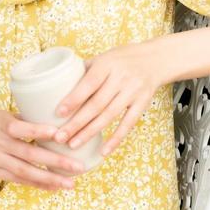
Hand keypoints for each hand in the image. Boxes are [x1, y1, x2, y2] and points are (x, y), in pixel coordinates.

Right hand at [0, 104, 84, 190]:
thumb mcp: (0, 113)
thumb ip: (23, 121)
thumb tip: (52, 126)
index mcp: (2, 124)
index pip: (25, 129)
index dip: (42, 132)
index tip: (61, 134)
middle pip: (30, 155)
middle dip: (57, 163)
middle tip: (79, 167)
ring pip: (25, 172)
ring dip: (50, 180)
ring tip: (70, 184)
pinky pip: (16, 179)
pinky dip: (35, 184)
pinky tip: (51, 187)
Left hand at [51, 42, 160, 158]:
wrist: (154, 59)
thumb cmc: (120, 59)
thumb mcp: (102, 58)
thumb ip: (83, 72)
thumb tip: (55, 89)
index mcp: (107, 64)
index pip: (88, 83)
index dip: (74, 99)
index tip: (58, 113)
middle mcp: (121, 78)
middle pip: (97, 104)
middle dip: (77, 122)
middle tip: (60, 137)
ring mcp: (133, 91)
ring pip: (109, 116)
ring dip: (90, 132)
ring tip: (73, 144)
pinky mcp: (143, 103)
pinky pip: (128, 124)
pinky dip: (115, 139)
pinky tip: (103, 151)